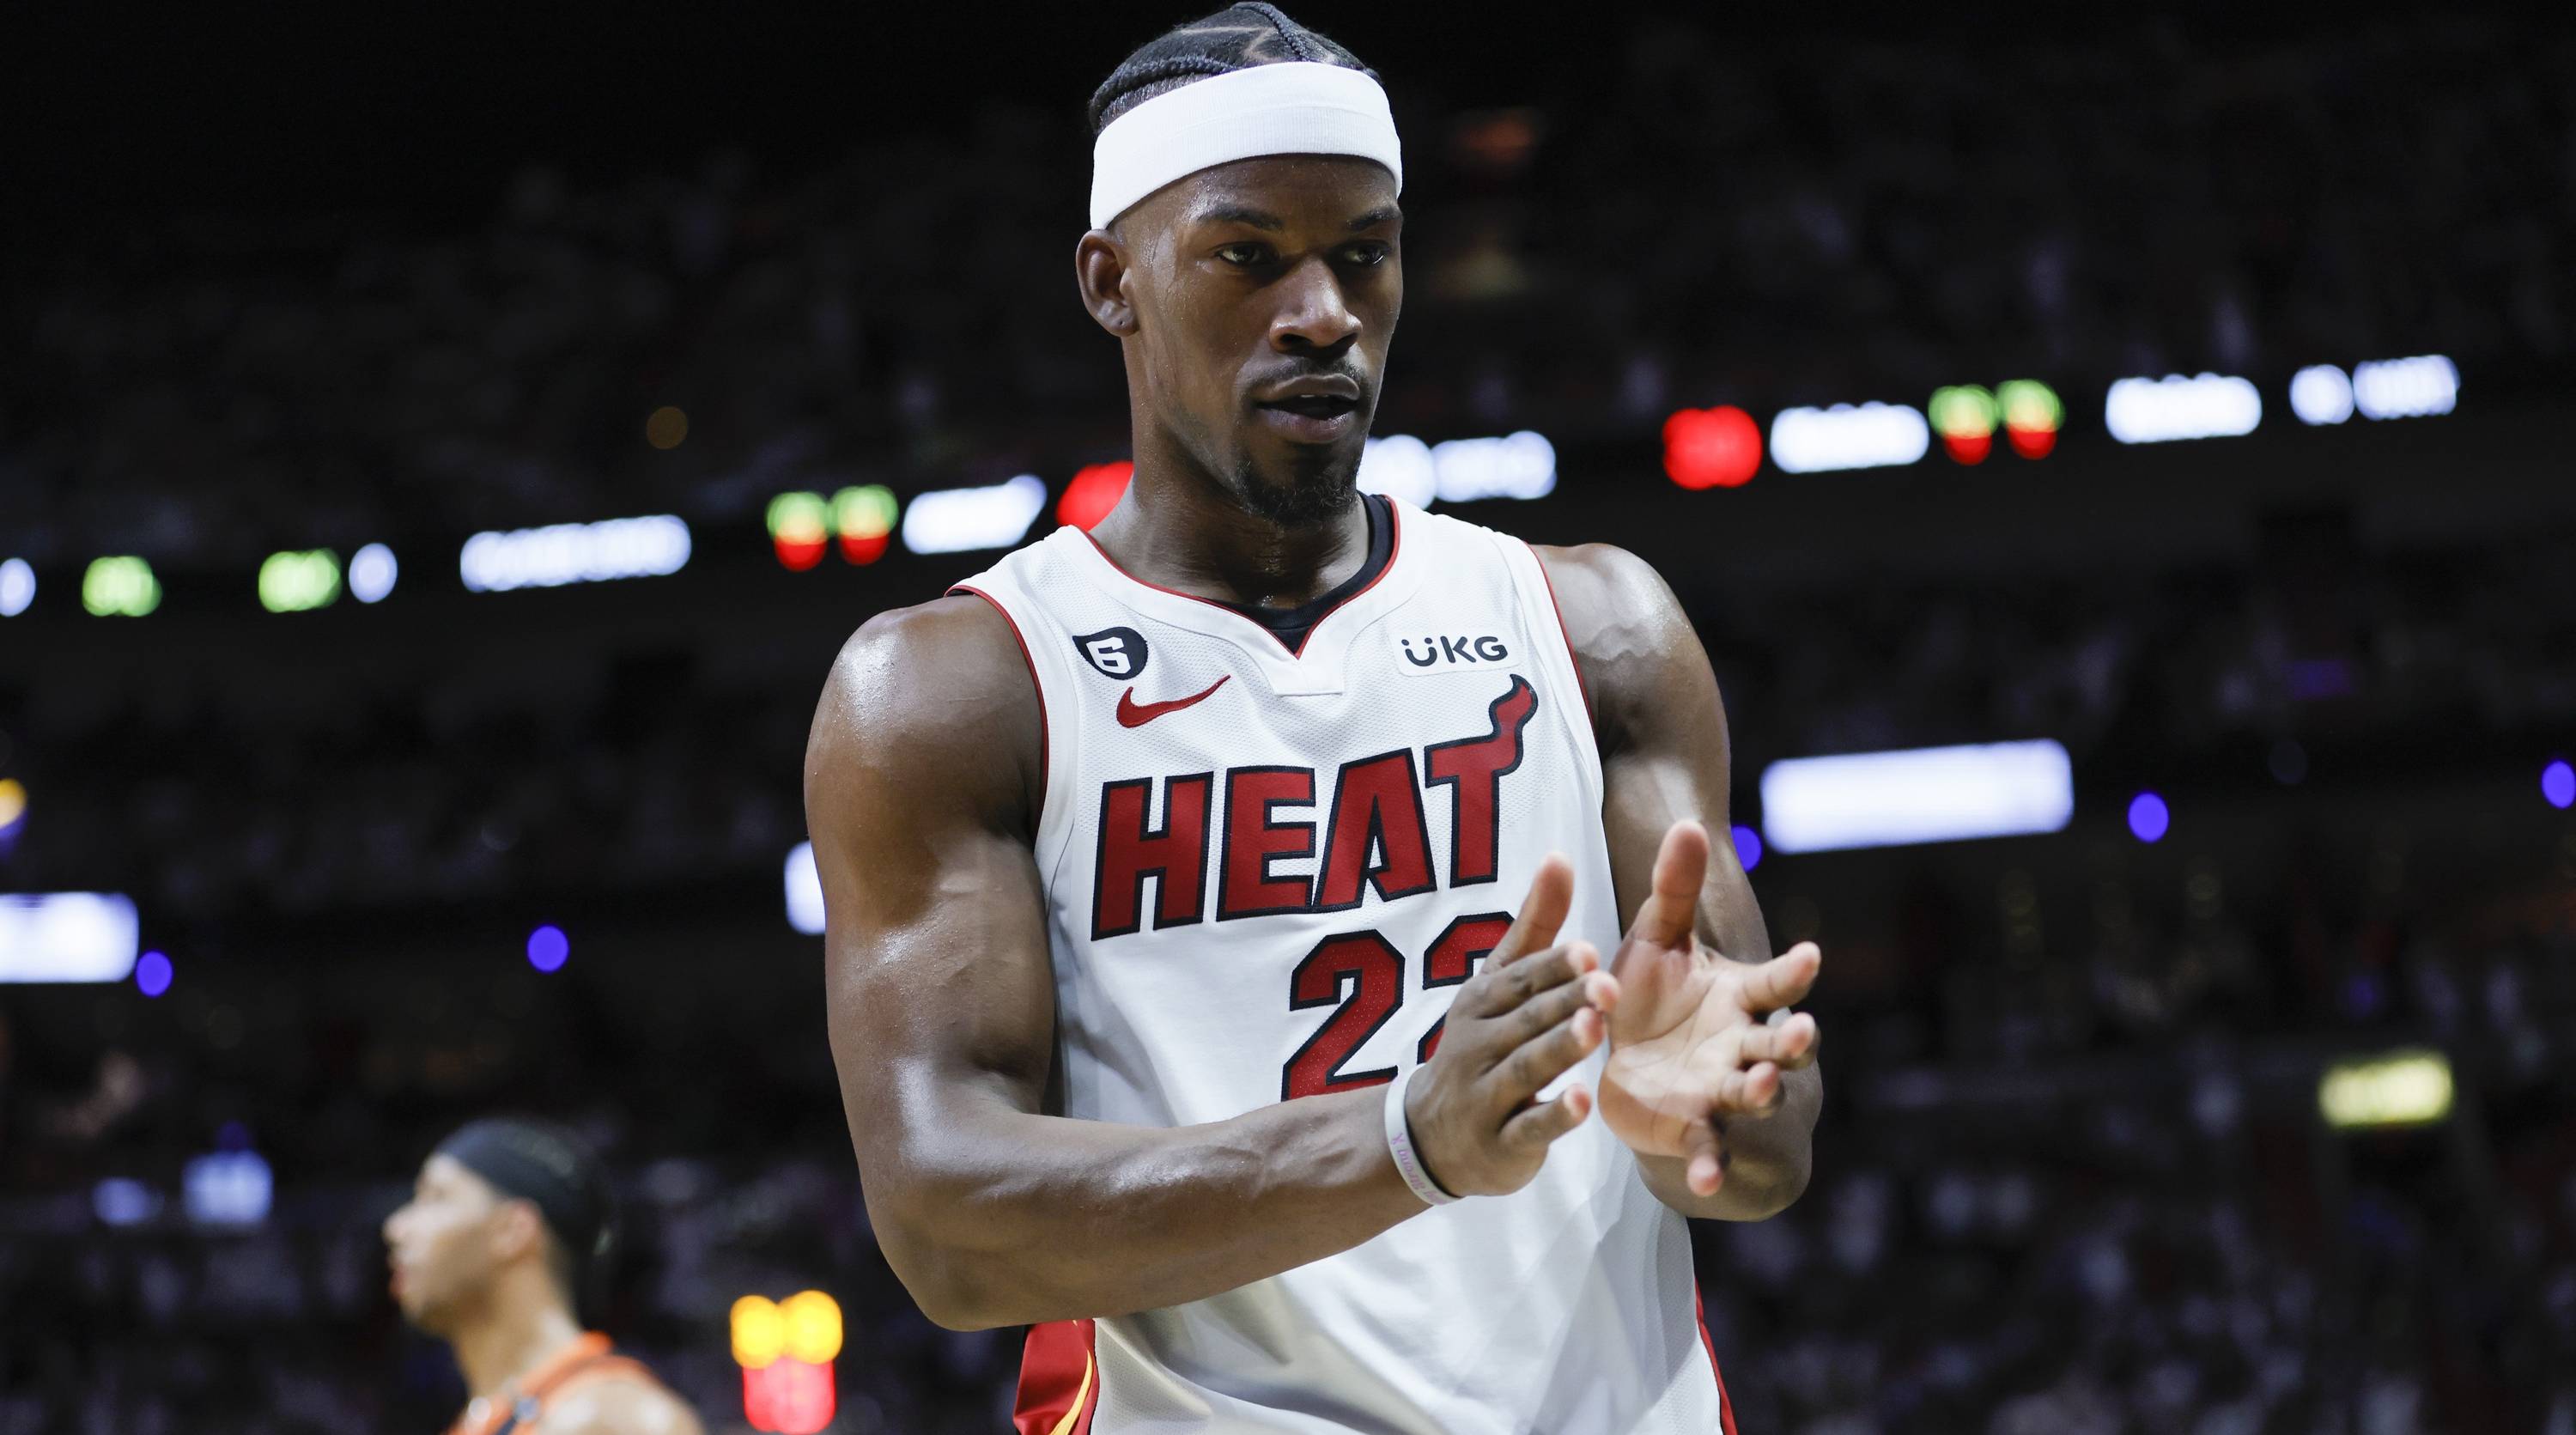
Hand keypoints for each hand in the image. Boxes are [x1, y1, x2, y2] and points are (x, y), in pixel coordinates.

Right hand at [1403, 853, 1620, 1197]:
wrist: (1429, 1136)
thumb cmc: (1479, 1045)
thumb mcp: (1497, 984)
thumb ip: (1534, 926)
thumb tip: (1559, 856)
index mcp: (1483, 1002)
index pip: (1521, 978)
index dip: (1554, 966)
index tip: (1589, 951)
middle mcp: (1480, 1043)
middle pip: (1527, 1019)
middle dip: (1565, 1001)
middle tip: (1609, 985)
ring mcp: (1487, 1094)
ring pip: (1525, 1068)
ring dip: (1559, 1049)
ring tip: (1595, 1029)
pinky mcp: (1501, 1142)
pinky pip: (1528, 1127)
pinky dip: (1552, 1116)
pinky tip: (1581, 1102)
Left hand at [1598, 821, 1820, 1196]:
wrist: (1634, 1064)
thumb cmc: (1655, 994)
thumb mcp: (1657, 937)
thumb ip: (1673, 887)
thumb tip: (1688, 821)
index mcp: (1739, 996)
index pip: (1777, 982)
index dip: (1796, 970)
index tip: (1812, 955)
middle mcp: (1742, 1045)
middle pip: (1780, 1044)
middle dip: (1796, 1040)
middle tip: (1805, 1032)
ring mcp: (1722, 1090)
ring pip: (1751, 1095)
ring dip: (1759, 1093)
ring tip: (1759, 1088)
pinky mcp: (1693, 1128)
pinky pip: (1707, 1149)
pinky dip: (1710, 1165)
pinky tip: (1705, 1183)